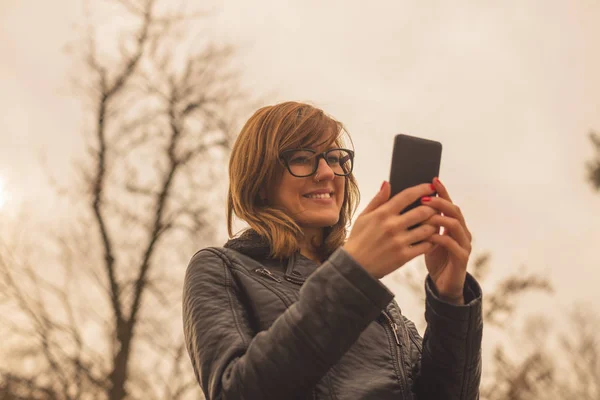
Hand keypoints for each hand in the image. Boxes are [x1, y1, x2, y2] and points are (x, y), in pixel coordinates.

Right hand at [343, 181, 437, 278]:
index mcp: (383, 213)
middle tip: (438, 206)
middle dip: (434, 207)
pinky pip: (425, 246)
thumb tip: (387, 183)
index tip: (431, 187)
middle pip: (423, 212)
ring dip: (435, 224)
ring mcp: (399, 242)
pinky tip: (432, 238)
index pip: (407, 196)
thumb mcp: (363, 216)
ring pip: (427, 229)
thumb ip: (377, 200)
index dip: (423, 189)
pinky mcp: (403, 256)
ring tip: (437, 222)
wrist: (354, 265)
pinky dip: (432, 241)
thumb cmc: (358, 239)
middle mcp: (392, 226)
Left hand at [422, 178, 471, 304]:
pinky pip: (452, 245)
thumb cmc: (433, 258)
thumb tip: (408, 202)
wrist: (442, 284)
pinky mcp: (461, 259)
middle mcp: (461, 232)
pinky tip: (429, 236)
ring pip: (456, 225)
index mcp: (452, 225)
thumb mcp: (425, 237)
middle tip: (425, 197)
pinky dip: (440, 238)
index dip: (442, 192)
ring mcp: (463, 245)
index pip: (448, 204)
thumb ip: (421, 221)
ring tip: (426, 214)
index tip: (433, 180)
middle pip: (454, 211)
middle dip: (440, 202)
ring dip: (440, 218)